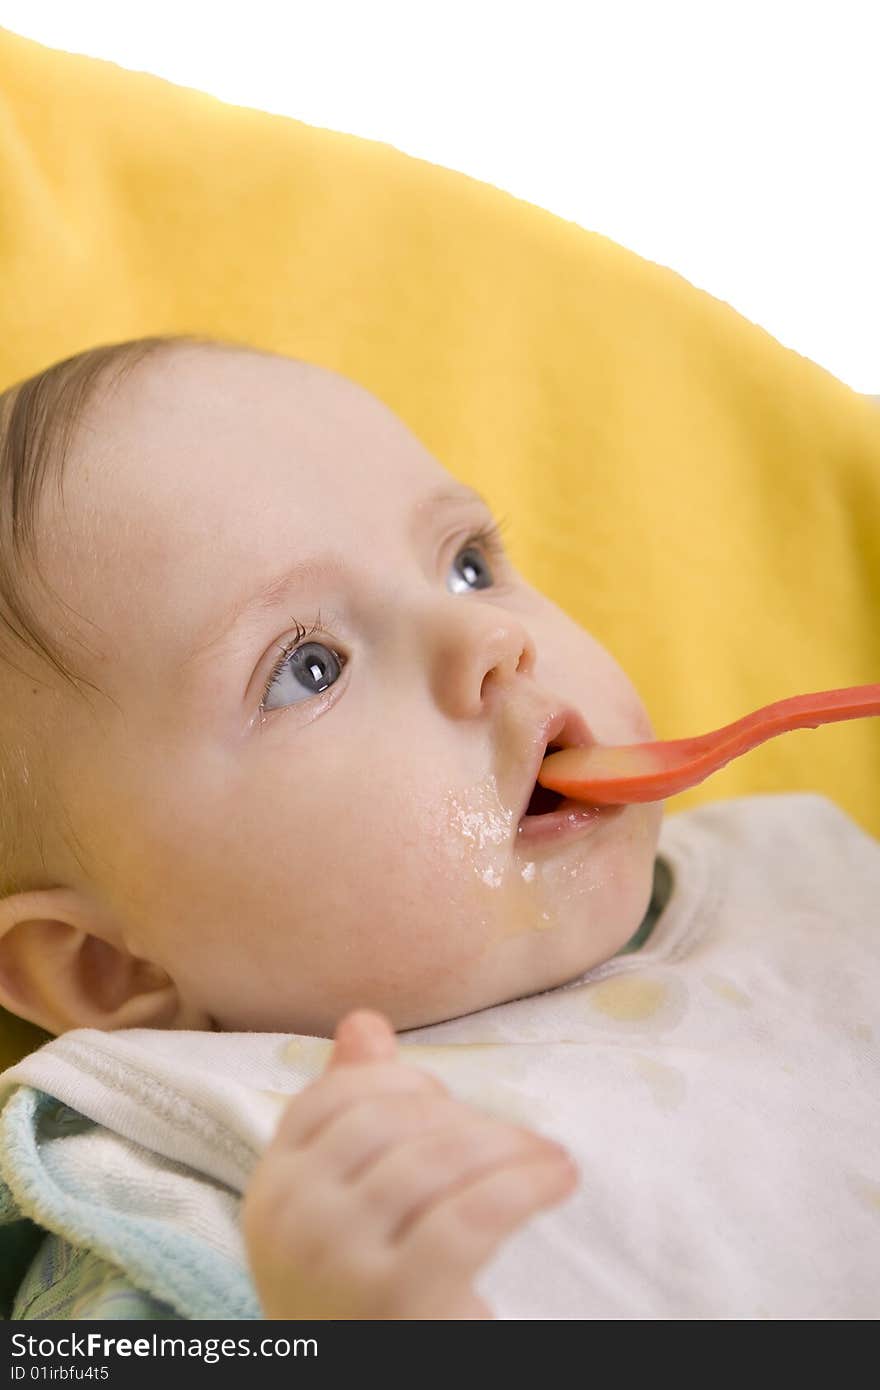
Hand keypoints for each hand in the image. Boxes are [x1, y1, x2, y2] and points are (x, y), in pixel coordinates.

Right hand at [241, 1008, 577, 1318]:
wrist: (364, 1380)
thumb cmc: (363, 1292)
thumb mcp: (341, 1205)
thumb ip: (351, 1112)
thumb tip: (364, 1019)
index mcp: (273, 1186)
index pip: (337, 1094)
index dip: (405, 1084)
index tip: (453, 1107)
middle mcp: (293, 1217)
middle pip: (392, 1119)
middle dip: (467, 1118)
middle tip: (519, 1139)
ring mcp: (338, 1259)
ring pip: (437, 1160)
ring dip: (508, 1148)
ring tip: (548, 1159)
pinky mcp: (396, 1299)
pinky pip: (471, 1216)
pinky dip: (525, 1186)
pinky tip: (558, 1179)